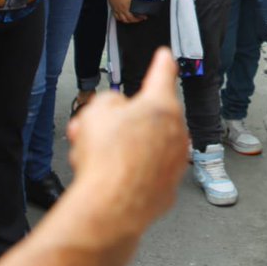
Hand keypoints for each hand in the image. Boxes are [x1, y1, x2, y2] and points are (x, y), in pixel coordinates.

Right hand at [66, 48, 188, 230]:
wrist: (110, 209)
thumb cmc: (106, 159)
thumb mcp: (96, 111)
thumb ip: (111, 102)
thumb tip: (118, 111)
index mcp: (162, 106)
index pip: (163, 75)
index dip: (161, 63)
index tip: (165, 56)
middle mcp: (176, 131)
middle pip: (146, 117)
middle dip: (119, 122)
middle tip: (90, 129)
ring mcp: (175, 161)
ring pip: (144, 145)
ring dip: (120, 148)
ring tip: (92, 159)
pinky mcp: (168, 187)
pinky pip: (146, 171)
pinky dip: (130, 172)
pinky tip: (108, 179)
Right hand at [106, 0, 144, 23]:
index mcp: (127, 7)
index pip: (134, 16)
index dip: (140, 18)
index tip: (144, 17)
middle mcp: (122, 10)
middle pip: (128, 19)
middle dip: (135, 20)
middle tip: (140, 19)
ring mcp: (117, 10)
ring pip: (122, 19)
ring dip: (128, 21)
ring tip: (132, 19)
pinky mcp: (113, 8)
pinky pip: (116, 17)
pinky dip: (120, 19)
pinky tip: (123, 18)